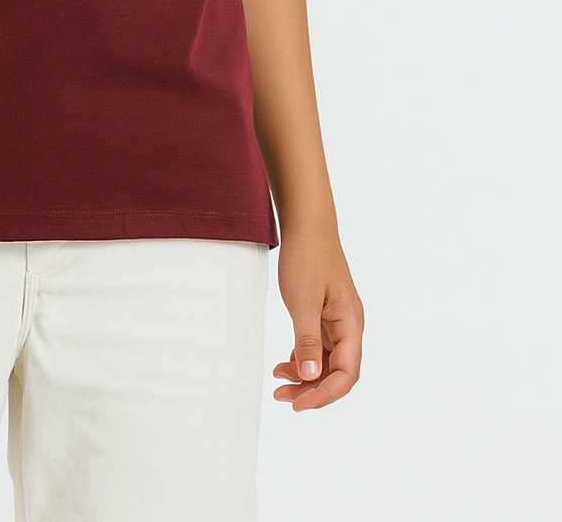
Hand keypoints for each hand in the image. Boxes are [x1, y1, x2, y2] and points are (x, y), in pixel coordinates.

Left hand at [272, 228, 362, 410]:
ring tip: (277, 380)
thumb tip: (310, 378)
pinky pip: (320, 347)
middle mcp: (349, 326)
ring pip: (327, 361)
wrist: (306, 224)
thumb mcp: (303, 301)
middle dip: (312, 389)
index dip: (324, 395)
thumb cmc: (306, 257)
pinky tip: (285, 363)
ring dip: (306, 376)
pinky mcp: (325, 314)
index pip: (346, 374)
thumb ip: (307, 341)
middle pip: (338, 373)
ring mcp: (338, 320)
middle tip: (281, 396)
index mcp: (351, 324)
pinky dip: (304, 359)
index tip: (297, 404)